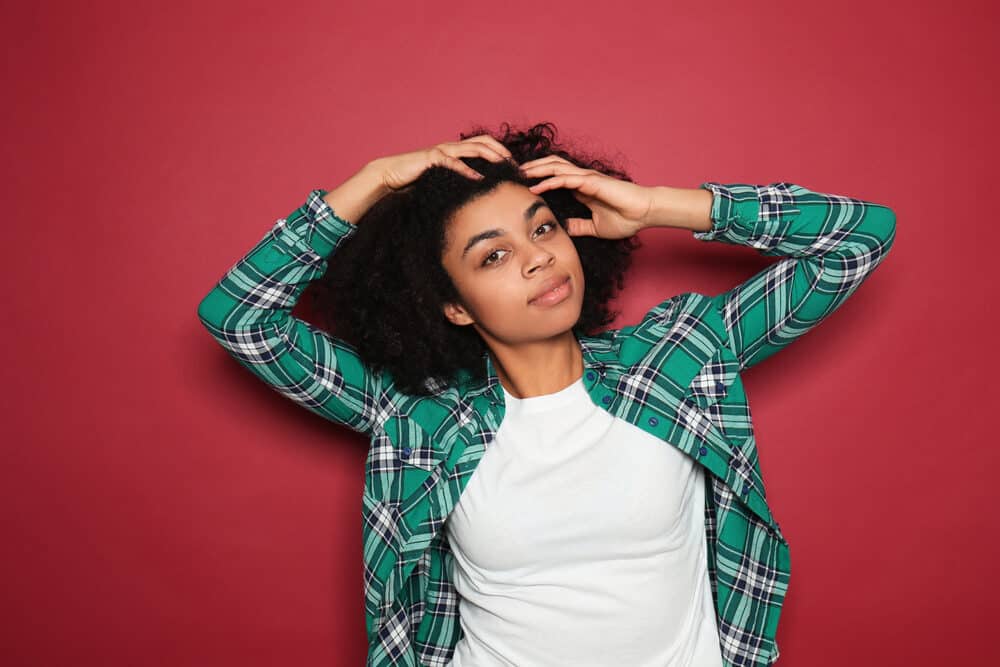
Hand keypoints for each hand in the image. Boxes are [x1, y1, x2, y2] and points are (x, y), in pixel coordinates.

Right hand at [371, 135, 514, 192]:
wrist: (392, 175)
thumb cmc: (417, 180)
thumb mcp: (443, 180)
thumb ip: (459, 182)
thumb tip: (477, 195)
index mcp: (456, 150)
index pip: (485, 145)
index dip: (502, 153)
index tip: (515, 168)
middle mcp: (452, 147)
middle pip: (484, 142)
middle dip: (502, 152)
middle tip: (517, 167)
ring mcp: (443, 150)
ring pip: (472, 148)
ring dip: (491, 157)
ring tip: (505, 167)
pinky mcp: (432, 158)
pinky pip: (454, 163)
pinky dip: (468, 170)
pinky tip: (479, 179)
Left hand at [519, 155, 653, 238]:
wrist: (644, 214)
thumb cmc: (625, 218)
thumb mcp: (595, 227)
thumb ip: (579, 226)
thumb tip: (564, 229)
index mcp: (582, 188)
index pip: (554, 178)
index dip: (538, 178)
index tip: (521, 185)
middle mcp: (582, 179)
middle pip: (551, 167)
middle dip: (532, 169)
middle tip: (513, 174)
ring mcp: (586, 179)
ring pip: (554, 168)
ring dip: (535, 170)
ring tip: (518, 175)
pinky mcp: (591, 182)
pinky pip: (565, 179)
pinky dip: (548, 182)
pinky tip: (535, 187)